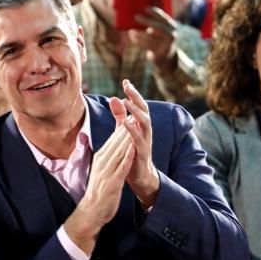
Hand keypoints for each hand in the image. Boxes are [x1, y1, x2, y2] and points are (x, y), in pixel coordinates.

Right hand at [63, 124, 135, 254]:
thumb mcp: (102, 168)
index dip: (123, 124)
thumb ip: (108, 155)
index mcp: (101, 157)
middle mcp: (102, 161)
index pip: (113, 138)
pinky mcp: (112, 182)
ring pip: (118, 151)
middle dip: (126, 125)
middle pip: (116, 140)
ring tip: (135, 124)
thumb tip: (113, 143)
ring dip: (127, 137)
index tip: (131, 111)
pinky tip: (132, 148)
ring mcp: (107, 171)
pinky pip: (120, 167)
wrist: (91, 211)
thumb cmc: (99, 189)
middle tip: (135, 110)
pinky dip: (126, 156)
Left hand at [109, 79, 158, 207]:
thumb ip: (120, 116)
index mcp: (140, 125)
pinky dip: (133, 131)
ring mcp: (145, 142)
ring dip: (136, 112)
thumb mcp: (124, 132)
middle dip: (136, 97)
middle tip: (127, 86)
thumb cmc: (132, 153)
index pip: (138, 105)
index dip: (133, 93)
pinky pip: (139, 141)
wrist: (140, 178)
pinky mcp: (143, 154)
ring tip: (127, 102)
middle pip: (144, 110)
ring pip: (145, 123)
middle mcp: (145, 131)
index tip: (125, 81)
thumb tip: (115, 98)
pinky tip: (125, 123)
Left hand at [128, 7, 178, 72]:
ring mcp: (166, 45)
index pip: (164, 18)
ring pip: (151, 38)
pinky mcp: (160, 54)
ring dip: (140, 34)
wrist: (168, 58)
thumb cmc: (160, 40)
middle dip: (147, 21)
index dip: (155, 12)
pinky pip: (147, 47)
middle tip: (136, 16)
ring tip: (131, 31)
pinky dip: (139, 42)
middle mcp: (171, 35)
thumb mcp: (161, 31)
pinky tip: (133, 38)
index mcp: (172, 27)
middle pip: (158, 27)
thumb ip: (153, 24)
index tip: (145, 8)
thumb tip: (136, 15)